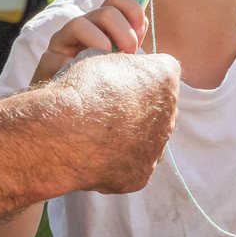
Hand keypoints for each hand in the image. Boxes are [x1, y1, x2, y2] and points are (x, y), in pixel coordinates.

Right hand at [33, 0, 147, 85]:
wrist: (70, 104)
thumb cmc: (100, 78)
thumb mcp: (120, 57)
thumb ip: (131, 40)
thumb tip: (141, 24)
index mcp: (101, 22)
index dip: (132, 9)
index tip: (140, 32)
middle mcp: (82, 25)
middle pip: (106, 12)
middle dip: (124, 32)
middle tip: (129, 53)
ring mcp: (63, 40)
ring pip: (79, 24)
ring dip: (100, 42)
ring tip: (107, 60)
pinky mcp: (47, 60)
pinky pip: (59, 57)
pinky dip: (74, 65)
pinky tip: (85, 77)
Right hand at [53, 48, 180, 194]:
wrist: (64, 132)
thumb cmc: (83, 89)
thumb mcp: (106, 59)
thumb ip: (128, 66)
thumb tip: (126, 73)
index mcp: (166, 78)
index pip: (162, 71)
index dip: (138, 74)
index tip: (118, 79)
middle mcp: (170, 114)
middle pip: (160, 109)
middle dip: (140, 108)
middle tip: (109, 108)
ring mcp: (156, 149)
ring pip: (149, 142)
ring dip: (131, 137)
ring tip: (99, 134)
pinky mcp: (139, 177)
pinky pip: (131, 168)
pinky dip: (116, 163)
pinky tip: (94, 154)